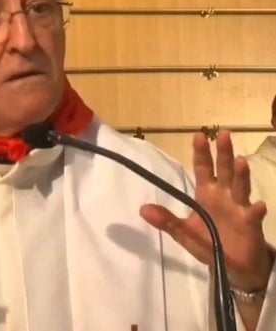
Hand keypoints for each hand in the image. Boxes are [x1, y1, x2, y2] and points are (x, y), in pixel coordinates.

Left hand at [140, 130, 272, 290]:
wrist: (233, 267)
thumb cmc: (209, 243)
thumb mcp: (184, 233)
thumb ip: (166, 221)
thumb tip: (143, 210)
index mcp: (207, 195)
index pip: (204, 170)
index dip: (202, 154)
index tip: (199, 136)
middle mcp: (224, 197)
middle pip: (224, 171)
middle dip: (223, 154)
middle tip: (223, 135)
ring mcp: (239, 209)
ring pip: (240, 188)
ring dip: (240, 175)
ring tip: (240, 161)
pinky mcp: (250, 226)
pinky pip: (253, 217)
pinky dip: (255, 211)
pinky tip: (258, 206)